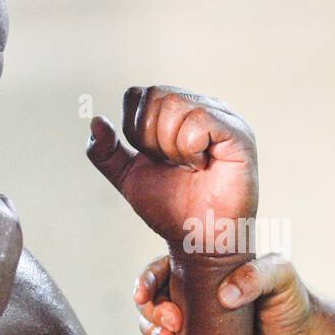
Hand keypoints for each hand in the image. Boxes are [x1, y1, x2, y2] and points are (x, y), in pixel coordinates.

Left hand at [86, 86, 256, 254]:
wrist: (197, 240)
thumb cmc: (172, 208)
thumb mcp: (127, 177)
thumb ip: (106, 152)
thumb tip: (95, 121)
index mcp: (176, 111)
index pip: (137, 94)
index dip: (134, 129)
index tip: (154, 158)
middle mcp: (200, 106)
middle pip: (154, 96)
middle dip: (151, 139)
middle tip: (173, 165)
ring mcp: (222, 117)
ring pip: (174, 104)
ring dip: (172, 146)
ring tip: (189, 166)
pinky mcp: (238, 134)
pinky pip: (199, 120)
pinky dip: (190, 148)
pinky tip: (202, 165)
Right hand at [134, 252, 315, 334]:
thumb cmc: (290, 301)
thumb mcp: (280, 276)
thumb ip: (257, 276)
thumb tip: (224, 295)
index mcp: (205, 271)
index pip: (164, 268)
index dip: (147, 280)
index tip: (145, 295)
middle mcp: (193, 295)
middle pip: (152, 299)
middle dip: (152, 312)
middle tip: (173, 325)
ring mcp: (193, 325)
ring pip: (154, 326)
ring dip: (152, 334)